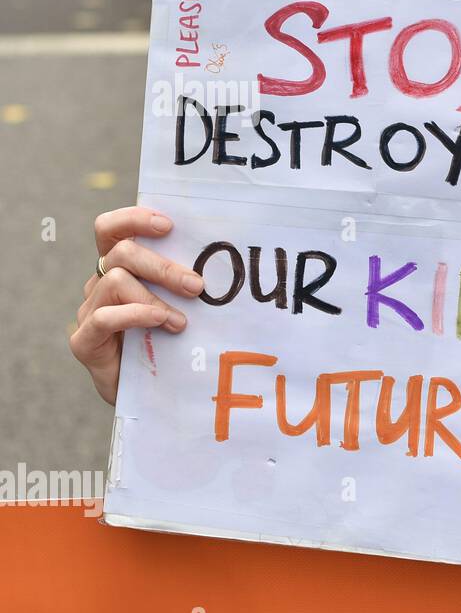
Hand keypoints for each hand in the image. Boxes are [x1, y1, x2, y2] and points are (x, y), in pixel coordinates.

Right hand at [69, 207, 204, 405]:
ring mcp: (88, 311)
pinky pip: (103, 317)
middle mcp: (99, 284)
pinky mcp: (84, 341)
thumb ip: (184, 282)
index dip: (133, 218)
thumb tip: (224, 263)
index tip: (168, 225)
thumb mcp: (179, 305)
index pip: (111, 229)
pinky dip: (135, 315)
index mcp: (119, 269)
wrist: (149, 394)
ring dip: (155, 298)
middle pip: (121, 254)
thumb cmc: (169, 342)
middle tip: (196, 286)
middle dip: (163, 267)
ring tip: (182, 322)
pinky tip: (159, 322)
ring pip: (116, 282)